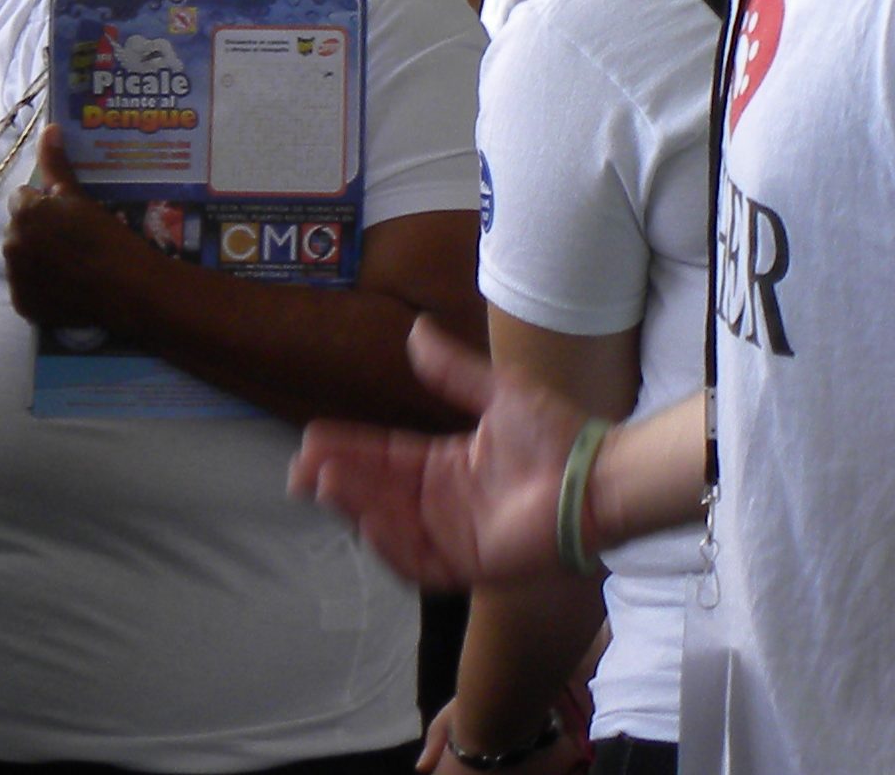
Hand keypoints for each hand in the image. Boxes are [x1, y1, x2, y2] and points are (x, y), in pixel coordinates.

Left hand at [2, 127, 157, 335]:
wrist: (124, 287)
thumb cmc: (105, 235)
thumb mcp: (80, 196)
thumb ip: (56, 164)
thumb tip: (48, 129)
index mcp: (23, 212)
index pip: (23, 199)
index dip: (45, 204)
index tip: (68, 214)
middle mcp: (11, 243)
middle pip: (19, 229)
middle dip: (38, 231)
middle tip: (71, 238)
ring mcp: (15, 278)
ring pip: (22, 258)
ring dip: (37, 257)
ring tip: (70, 262)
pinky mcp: (23, 305)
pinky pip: (27, 288)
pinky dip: (41, 286)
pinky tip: (65, 284)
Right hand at [292, 317, 582, 588]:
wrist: (592, 476)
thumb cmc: (554, 434)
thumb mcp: (496, 392)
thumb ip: (452, 369)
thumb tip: (415, 330)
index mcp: (447, 464)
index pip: (386, 456)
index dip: (350, 449)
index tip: (313, 436)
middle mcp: (442, 501)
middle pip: (378, 491)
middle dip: (339, 479)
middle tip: (301, 467)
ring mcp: (452, 534)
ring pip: (389, 524)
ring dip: (355, 506)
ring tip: (324, 484)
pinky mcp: (467, 564)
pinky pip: (417, 560)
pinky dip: (390, 544)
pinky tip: (366, 520)